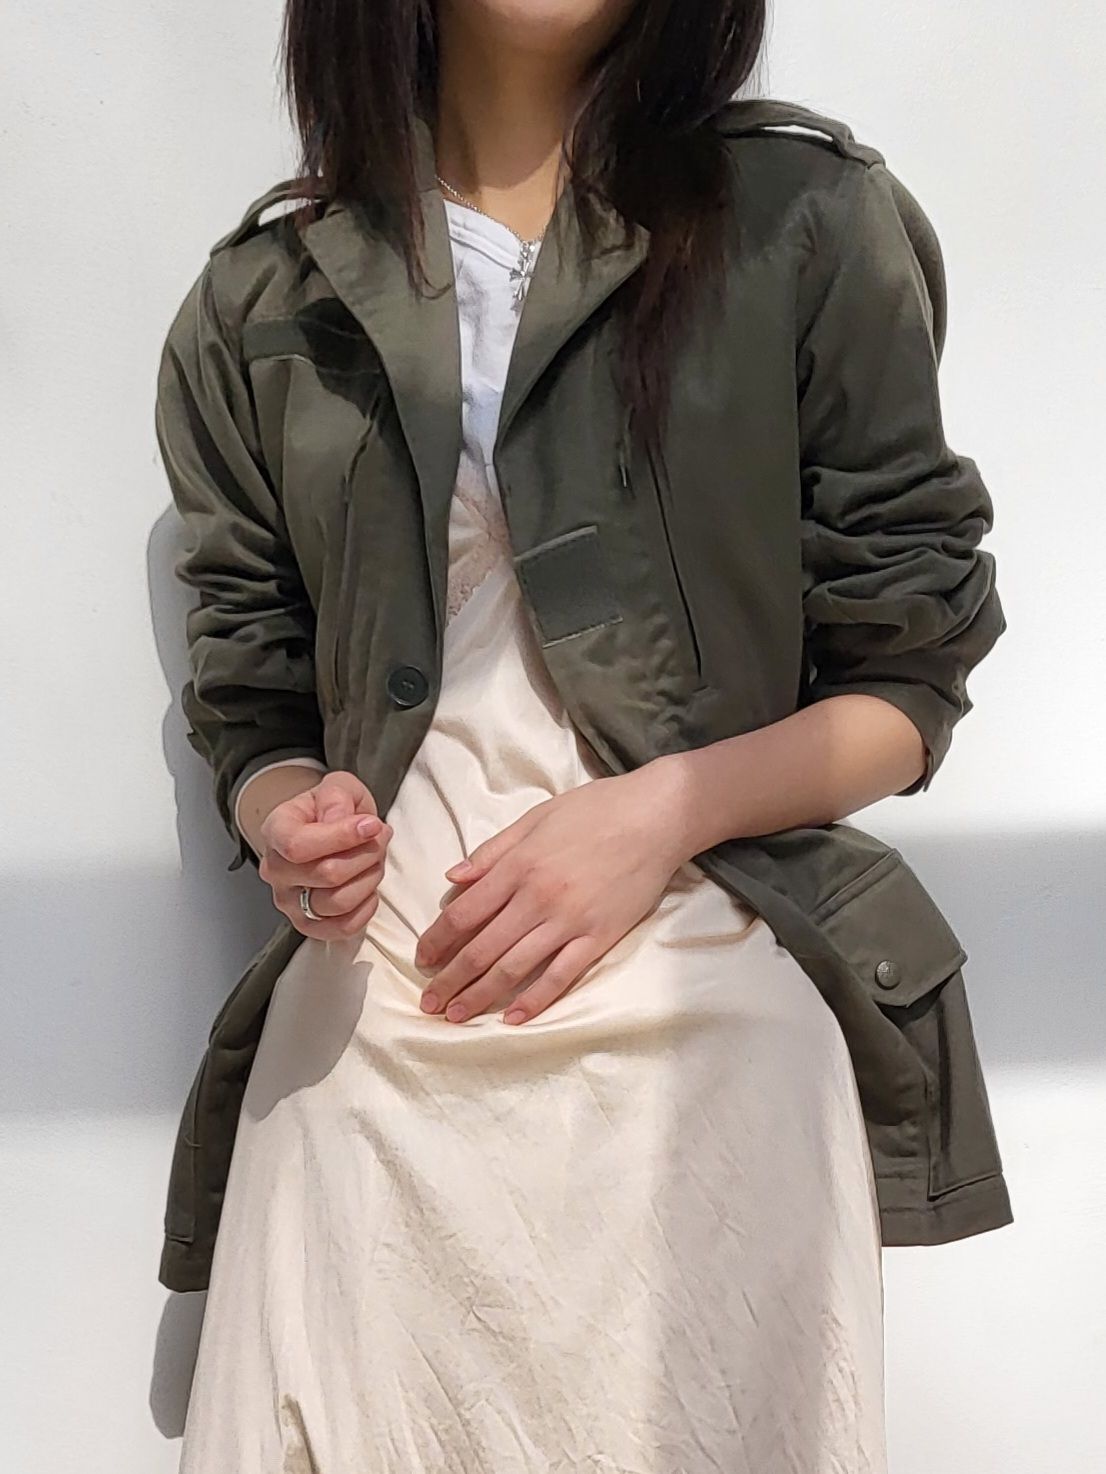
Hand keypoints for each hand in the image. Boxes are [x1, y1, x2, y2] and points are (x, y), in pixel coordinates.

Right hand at [258, 770, 392, 939]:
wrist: (329, 831)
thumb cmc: (332, 810)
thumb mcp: (338, 787)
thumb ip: (336, 796)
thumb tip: (339, 820)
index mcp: (276, 831)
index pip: (298, 845)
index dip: (341, 837)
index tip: (371, 825)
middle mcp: (276, 870)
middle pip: (326, 874)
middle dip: (365, 855)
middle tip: (379, 839)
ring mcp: (289, 902)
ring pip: (337, 902)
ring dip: (369, 879)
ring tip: (375, 860)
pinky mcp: (309, 925)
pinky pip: (342, 928)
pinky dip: (365, 909)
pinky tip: (368, 888)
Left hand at [414, 764, 688, 1024]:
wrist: (656, 816)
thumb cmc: (595, 810)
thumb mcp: (536, 818)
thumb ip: (493, 851)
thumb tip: (453, 878)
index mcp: (518, 865)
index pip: (465, 912)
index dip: (437, 940)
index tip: (422, 959)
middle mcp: (538, 897)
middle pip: (482, 948)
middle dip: (450, 979)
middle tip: (429, 1002)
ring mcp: (569, 920)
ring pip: (514, 967)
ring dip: (481, 996)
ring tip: (457, 1017)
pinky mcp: (599, 937)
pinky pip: (561, 975)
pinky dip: (535, 999)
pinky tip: (514, 1018)